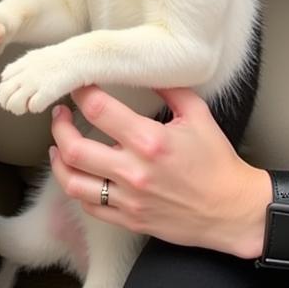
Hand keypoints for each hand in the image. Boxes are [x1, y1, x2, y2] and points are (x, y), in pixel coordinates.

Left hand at [49, 85, 264, 258]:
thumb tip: (145, 70)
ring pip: (73, 182)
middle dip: (60, 126)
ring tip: (58, 145)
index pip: (99, 110)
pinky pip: (89, 206)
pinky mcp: (129, 219)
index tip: (77, 84)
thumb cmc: (216, 161)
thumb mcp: (198, 114)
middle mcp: (134, 171)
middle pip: (75, 147)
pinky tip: (76, 174)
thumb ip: (169, 88)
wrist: (231, 211)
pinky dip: (76, 188)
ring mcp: (129, 199)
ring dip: (59, 161)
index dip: (81, 93)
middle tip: (59, 113)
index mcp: (150, 140)